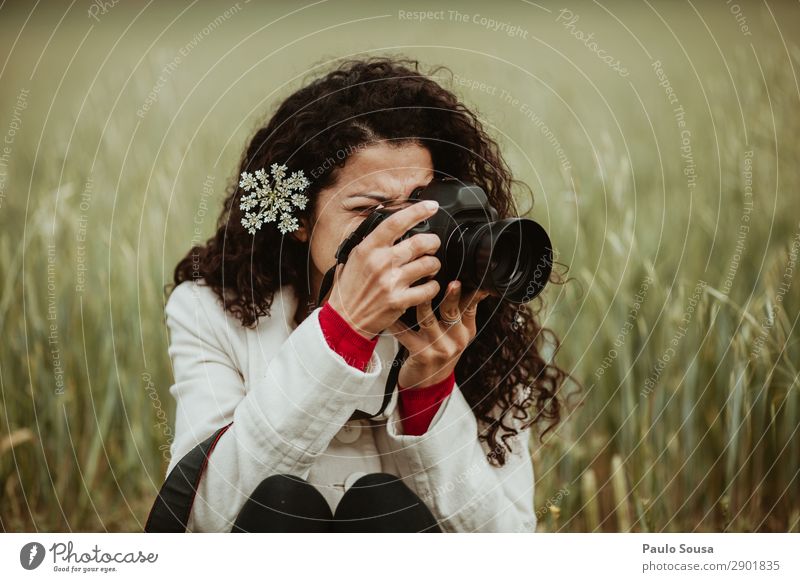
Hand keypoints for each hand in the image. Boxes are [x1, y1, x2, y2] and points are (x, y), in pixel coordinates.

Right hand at [326, 200, 441, 338]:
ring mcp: (391, 283)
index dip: (417, 211)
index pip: (396, 222)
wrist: (345, 319)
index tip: (431, 206)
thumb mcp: (354, 257)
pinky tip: (427, 285)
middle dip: (433, 241)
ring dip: (434, 264)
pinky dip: (433, 286)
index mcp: (368, 249)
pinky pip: (429, 288)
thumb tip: (386, 216)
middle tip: (433, 244)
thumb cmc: (350, 288)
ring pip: (429, 264)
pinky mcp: (400, 301)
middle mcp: (381, 263)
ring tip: (429, 266)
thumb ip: (372, 239)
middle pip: (420, 242)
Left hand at [388, 281, 491, 388]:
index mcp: (466, 331)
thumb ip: (461, 311)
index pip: (471, 307)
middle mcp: (456, 340)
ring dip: (420, 303)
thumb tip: (470, 282)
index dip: (470, 291)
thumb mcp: (456, 334)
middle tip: (447, 280)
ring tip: (413, 288)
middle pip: (452, 312)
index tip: (466, 277)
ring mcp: (439, 349)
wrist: (428, 384)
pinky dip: (396, 323)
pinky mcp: (422, 356)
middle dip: (450, 295)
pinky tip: (390, 314)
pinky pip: (406, 335)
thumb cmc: (440, 351)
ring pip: (427, 320)